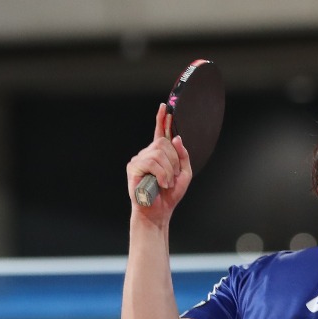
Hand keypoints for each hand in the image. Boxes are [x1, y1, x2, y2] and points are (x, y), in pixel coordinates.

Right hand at [126, 103, 192, 222]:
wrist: (158, 212)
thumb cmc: (169, 195)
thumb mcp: (184, 174)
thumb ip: (183, 155)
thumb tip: (175, 138)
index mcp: (159, 154)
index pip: (160, 133)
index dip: (162, 119)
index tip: (165, 107)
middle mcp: (147, 154)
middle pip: (163, 143)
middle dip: (174, 161)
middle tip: (172, 178)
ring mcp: (139, 159)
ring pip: (159, 153)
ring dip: (169, 171)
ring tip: (166, 184)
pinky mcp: (133, 168)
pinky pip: (152, 163)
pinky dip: (162, 175)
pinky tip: (161, 184)